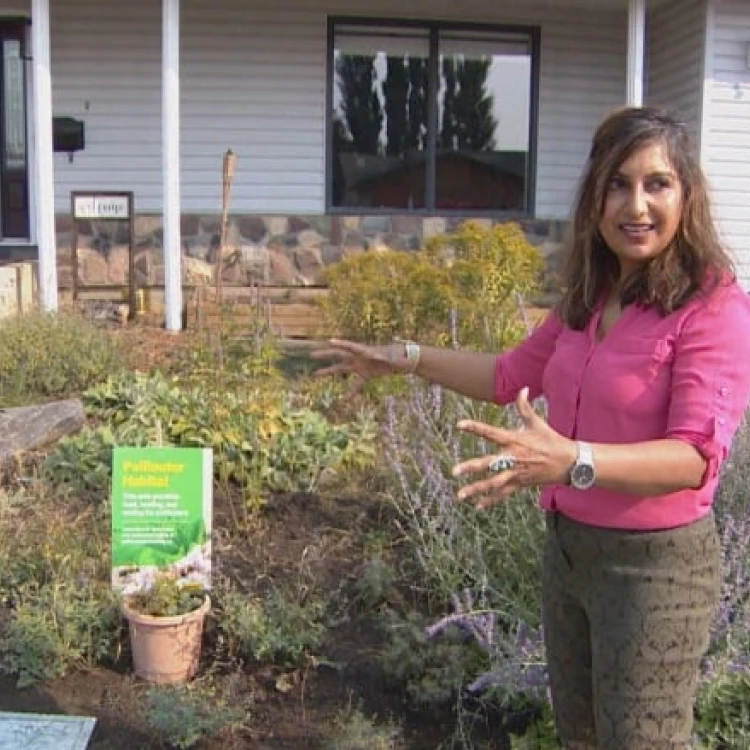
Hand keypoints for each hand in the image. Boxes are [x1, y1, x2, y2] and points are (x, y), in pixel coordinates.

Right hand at [309, 338, 408, 396]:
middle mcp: (360, 357)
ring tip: (315, 375)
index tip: (329, 342)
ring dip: (329, 372)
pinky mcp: (366, 375)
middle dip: (326, 355)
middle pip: (340, 355)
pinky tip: (343, 401)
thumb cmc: (400, 357)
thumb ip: (385, 357)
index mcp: (365, 351)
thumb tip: (378, 357)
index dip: (340, 343)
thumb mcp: (393, 357)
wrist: (406, 361)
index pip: (350, 346)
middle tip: (312, 354)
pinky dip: (350, 393)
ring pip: (342, 369)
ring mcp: (362, 366)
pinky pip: (356, 384)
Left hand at [451, 387, 576, 509]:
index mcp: (514, 440)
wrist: (569, 462)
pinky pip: (504, 493)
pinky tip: (479, 506)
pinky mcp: (520, 484)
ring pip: (494, 483)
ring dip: (477, 489)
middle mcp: (513, 457)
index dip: (475, 427)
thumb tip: (523, 388)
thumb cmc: (551, 440)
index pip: (490, 433)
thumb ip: (525, 407)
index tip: (459, 425)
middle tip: (454, 472)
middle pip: (488, 463)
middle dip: (471, 468)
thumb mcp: (537, 423)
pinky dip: (492, 500)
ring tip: (461, 495)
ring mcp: (516, 473)